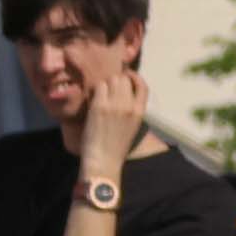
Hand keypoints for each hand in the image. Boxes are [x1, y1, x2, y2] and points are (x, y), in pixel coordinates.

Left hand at [78, 60, 148, 174]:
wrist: (103, 160)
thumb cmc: (116, 146)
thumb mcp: (133, 126)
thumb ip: (132, 109)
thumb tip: (124, 93)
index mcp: (140, 112)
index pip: (142, 86)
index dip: (134, 77)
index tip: (127, 76)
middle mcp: (129, 106)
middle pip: (124, 79)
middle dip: (117, 79)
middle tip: (109, 87)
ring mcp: (114, 105)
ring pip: (111, 80)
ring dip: (105, 83)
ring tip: (100, 92)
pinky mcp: (98, 107)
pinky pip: (99, 87)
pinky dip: (96, 89)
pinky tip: (93, 97)